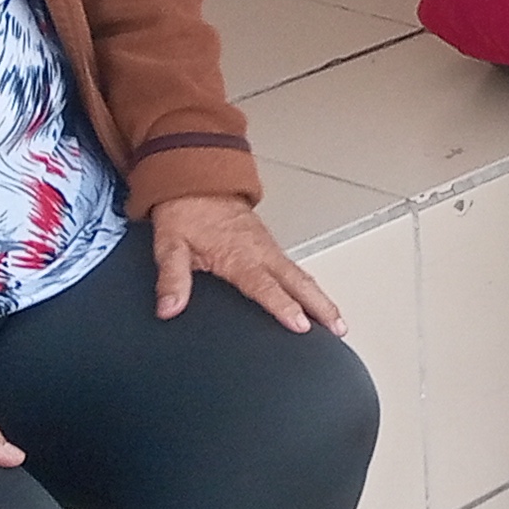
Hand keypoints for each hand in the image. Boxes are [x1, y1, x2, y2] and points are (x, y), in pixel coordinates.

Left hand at [151, 192, 347, 335]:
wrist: (197, 181)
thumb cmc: (185, 213)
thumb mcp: (169, 245)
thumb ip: (172, 278)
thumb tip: (169, 308)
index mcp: (237, 255)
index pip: (264, 285)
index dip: (284, 306)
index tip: (301, 324)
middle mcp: (260, 251)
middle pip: (298, 282)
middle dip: (321, 306)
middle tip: (339, 327)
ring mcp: (268, 248)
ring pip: (302, 275)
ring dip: (321, 298)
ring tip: (337, 321)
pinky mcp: (270, 245)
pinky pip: (295, 268)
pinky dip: (310, 286)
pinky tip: (316, 298)